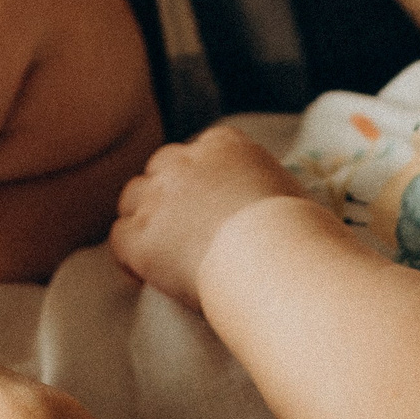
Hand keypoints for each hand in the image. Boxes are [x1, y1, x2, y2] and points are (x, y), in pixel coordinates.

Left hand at [110, 125, 313, 308]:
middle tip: (185, 224)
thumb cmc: (299, 234)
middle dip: (170, 191)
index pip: (202, 149)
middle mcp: (185, 162)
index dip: (203, 176)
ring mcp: (158, 198)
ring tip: (163, 248)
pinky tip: (149, 273)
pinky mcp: (140, 237)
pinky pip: (119, 237)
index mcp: (226, 145)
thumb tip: (274, 212)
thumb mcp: (291, 193)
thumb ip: (267, 190)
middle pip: (162, 166)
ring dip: (144, 216)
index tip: (212, 200)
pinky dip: (130, 254)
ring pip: (133, 196)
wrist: (275, 260)